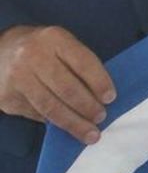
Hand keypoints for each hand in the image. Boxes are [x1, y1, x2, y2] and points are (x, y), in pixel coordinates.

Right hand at [0, 25, 114, 144]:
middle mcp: (33, 57)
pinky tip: (67, 128)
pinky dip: (54, 123)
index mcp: (54, 39)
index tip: (111, 98)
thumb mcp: (61, 45)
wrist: (0, 51)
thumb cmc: (42, 49)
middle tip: (101, 118)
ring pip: (50, 106)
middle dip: (87, 107)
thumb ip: (78, 64)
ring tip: (90, 133)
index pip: (82, 62)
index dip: (99, 82)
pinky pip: (36, 113)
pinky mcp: (7, 97)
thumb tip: (100, 97)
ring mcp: (18, 78)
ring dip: (73, 123)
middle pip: (66, 87)